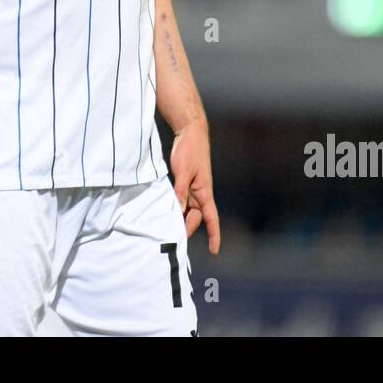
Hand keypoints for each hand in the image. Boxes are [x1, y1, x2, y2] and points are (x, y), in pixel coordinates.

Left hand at [169, 119, 220, 253]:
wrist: (190, 133)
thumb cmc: (190, 150)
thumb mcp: (183, 171)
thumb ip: (180, 191)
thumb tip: (179, 209)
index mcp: (204, 192)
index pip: (212, 218)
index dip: (214, 234)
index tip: (214, 250)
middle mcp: (200, 193)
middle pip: (196, 217)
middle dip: (187, 227)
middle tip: (172, 236)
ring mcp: (192, 188)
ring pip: (188, 210)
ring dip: (180, 217)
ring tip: (167, 226)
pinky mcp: (185, 183)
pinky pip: (182, 200)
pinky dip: (176, 207)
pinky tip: (167, 211)